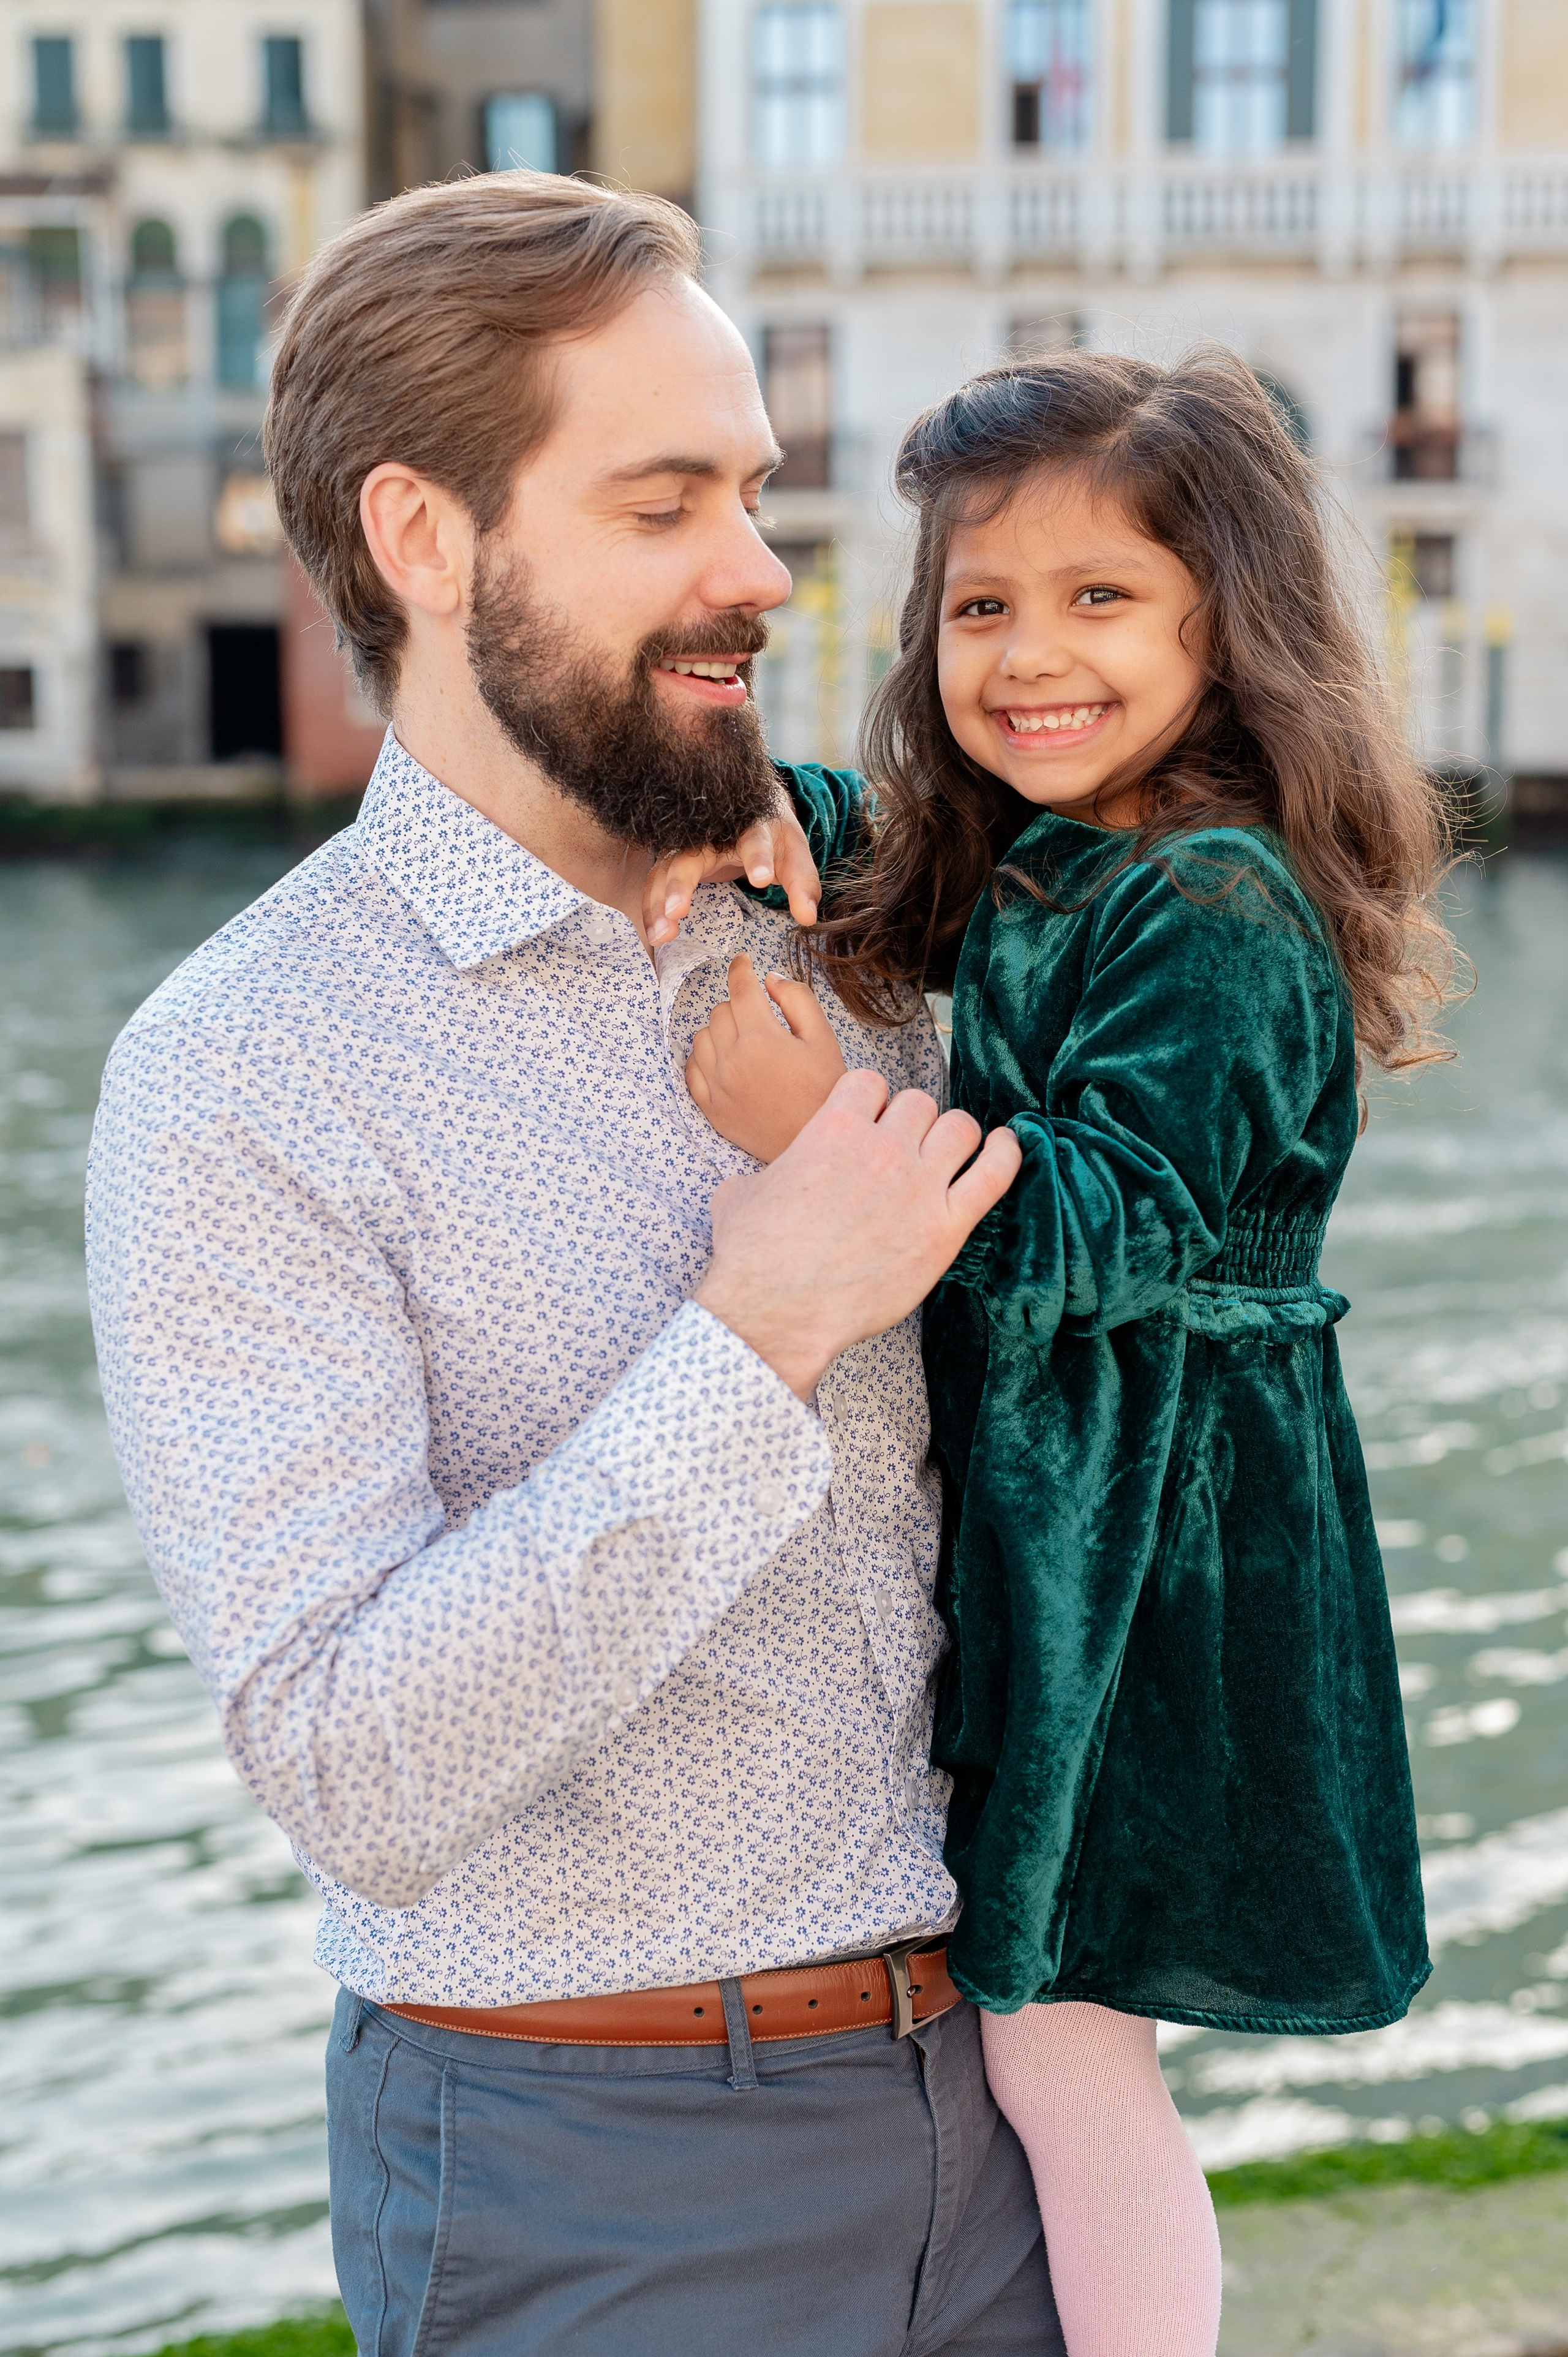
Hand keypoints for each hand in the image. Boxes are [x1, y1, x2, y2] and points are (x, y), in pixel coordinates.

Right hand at [644, 802, 820, 947]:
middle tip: (678, 911)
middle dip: (683, 883)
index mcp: (751, 826)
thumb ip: (802, 884)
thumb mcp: (793, 855)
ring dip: (660, 902)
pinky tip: (654, 934)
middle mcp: (712, 833)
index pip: (754, 839)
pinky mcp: (674, 859)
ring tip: (662, 935)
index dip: (758, 858)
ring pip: (666, 870)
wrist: (748, 810)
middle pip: (692, 855)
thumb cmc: (772, 837)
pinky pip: (656, 882)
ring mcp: (688, 846)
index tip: (762, 878)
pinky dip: (652, 907)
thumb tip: (807, 917)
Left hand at [688, 954, 846, 1161]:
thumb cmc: (824, 1090)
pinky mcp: (710, 1107)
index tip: (743, 961)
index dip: (741, 968)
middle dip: (739, 1005)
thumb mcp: (823, 1039)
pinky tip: (724, 1061)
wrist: (814, 1143)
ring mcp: (716, 1086)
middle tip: (760, 1017)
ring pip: (702, 1036)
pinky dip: (704, 1058)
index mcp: (761, 1039)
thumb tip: (769, 978)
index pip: (740, 988)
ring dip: (720, 1030)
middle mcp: (732, 1060)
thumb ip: (797, 1000)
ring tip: (744, 1041)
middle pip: (720, 1010)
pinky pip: (691, 1069)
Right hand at [696, 1070, 1021, 1400]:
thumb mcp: (740, 1193)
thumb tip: (764, 1182)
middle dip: (911, 1121)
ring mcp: (919, 1186)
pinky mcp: (945, 1229)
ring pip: (960, 1127)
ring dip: (954, 1135)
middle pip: (918, 1103)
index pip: (870, 1083)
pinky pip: (994, 1176)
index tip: (870, 1121)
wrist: (777, 1310)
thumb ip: (768, 1172)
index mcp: (833, 1128)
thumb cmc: (753, 1257)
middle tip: (903, 1149)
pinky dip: (1006, 1155)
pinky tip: (1006, 1146)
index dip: (870, 1102)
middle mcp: (882, 1147)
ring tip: (948, 1154)